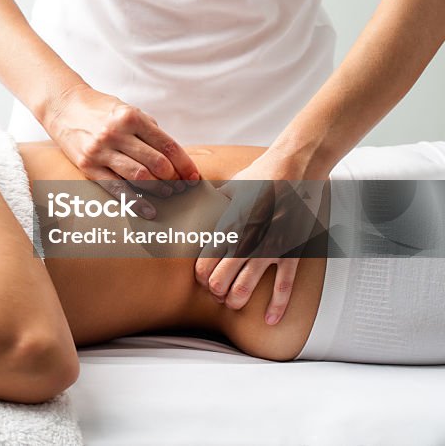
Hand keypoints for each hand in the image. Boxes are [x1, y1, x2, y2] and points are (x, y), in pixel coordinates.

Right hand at [43, 83, 200, 219]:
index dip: (185, 165)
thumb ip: (149, 131)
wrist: (63, 106)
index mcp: (131, 117)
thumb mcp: (127, 110)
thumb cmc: (100, 109)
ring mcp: (100, 150)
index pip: (168, 146)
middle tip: (182, 186)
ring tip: (169, 193)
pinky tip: (148, 210)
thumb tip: (174, 158)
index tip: (194, 177)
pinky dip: (135, 201)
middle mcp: (116, 133)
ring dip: (159, 189)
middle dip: (174, 178)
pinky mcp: (88, 166)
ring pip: (140, 177)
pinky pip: (116, 188)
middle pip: (157, 163)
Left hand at [194, 149, 329, 324]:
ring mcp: (270, 249)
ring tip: (233, 303)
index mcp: (228, 225)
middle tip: (217, 293)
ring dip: (236, 300)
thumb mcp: (229, 188)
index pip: (205, 261)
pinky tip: (269, 320)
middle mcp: (246, 240)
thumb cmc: (260, 175)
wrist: (296, 168)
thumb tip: (194, 202)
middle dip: (215, 291)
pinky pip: (283, 287)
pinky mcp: (292, 253)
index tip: (201, 278)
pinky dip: (276, 307)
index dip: (200, 276)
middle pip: (220, 280)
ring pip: (246, 287)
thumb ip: (212, 202)